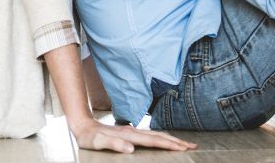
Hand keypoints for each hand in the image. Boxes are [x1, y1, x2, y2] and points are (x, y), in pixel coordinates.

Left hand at [70, 119, 197, 153]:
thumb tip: (131, 149)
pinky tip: (163, 140)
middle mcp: (133, 132)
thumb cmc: (90, 137)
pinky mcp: (130, 133)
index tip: (183, 148)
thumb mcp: (98, 143)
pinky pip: (150, 135)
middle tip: (192, 146)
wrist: (83, 125)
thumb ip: (114, 144)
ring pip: (156, 134)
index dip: (169, 144)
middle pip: (160, 136)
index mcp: (129, 135)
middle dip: (176, 141)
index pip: (154, 141)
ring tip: (183, 143)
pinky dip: (161, 138)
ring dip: (171, 139)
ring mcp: (132, 131)